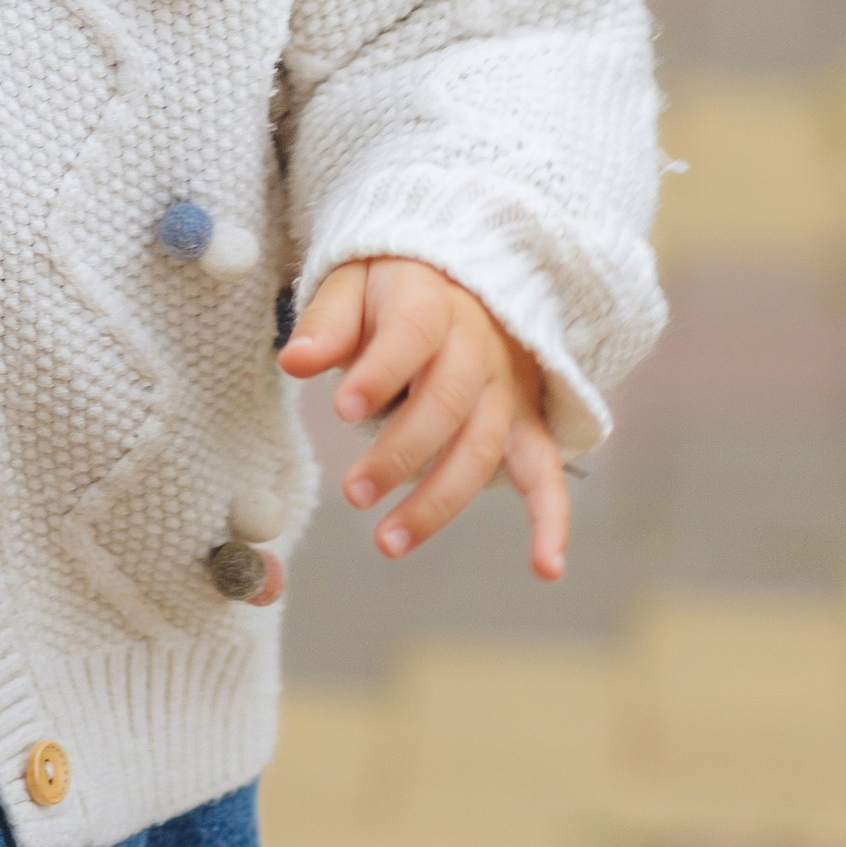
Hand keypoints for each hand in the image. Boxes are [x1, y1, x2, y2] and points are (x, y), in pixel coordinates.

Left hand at [282, 257, 569, 576]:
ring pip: (480, 448)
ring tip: (388, 542)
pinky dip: (552, 518)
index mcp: (432, 304)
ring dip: (439, 501)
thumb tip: (294, 361)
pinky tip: (547, 566)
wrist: (462, 280)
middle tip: (353, 493)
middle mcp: (478, 349)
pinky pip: (546, 471)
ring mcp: (505, 391)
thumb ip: (328, 323)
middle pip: (447, 403)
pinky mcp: (523, 425)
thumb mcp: (354, 283)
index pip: (411, 336)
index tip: (343, 408)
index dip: (381, 372)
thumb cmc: (395, 289)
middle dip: (401, 453)